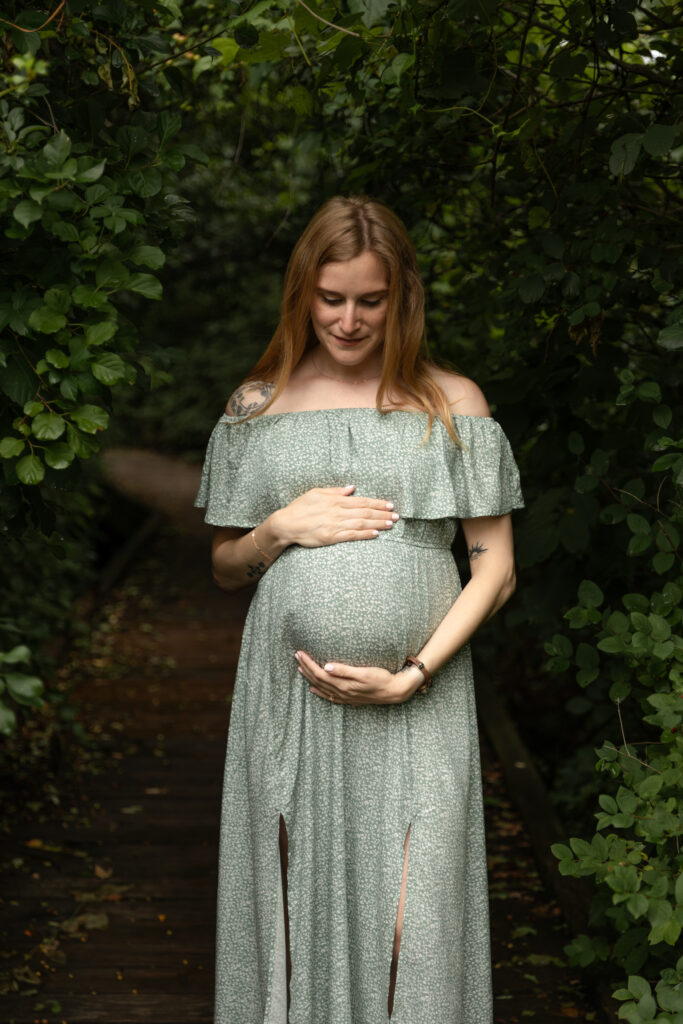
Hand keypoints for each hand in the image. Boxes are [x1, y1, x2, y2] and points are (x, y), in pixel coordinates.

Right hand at [272, 485, 398, 548]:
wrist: (285, 524)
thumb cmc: (300, 508)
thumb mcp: (316, 493)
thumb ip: (335, 491)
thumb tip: (351, 488)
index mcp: (335, 500)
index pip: (361, 501)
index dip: (377, 503)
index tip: (389, 504)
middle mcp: (337, 512)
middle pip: (365, 512)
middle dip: (382, 513)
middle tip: (397, 515)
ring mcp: (335, 525)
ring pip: (361, 524)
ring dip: (378, 524)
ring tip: (391, 524)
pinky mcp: (331, 537)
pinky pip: (351, 536)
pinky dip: (364, 534)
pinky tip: (375, 534)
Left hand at [294, 650, 423, 704]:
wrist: (393, 691)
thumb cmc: (380, 678)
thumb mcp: (363, 672)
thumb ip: (343, 670)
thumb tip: (325, 667)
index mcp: (342, 684)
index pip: (319, 673)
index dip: (308, 663)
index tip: (300, 653)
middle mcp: (341, 692)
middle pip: (318, 679)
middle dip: (306, 667)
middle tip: (297, 655)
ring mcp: (344, 697)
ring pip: (321, 687)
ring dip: (310, 678)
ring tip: (300, 668)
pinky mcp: (349, 698)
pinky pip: (329, 696)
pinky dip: (319, 692)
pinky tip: (313, 689)